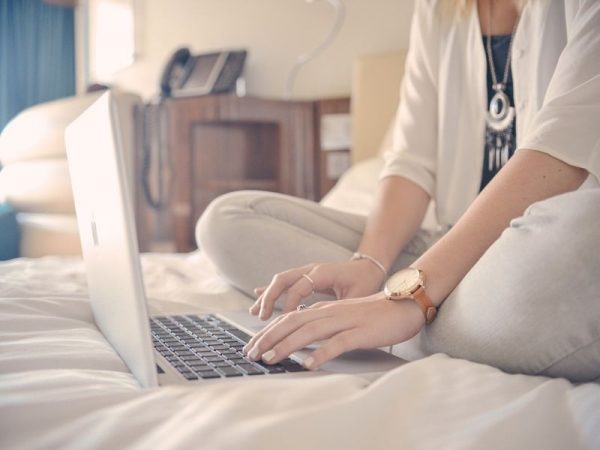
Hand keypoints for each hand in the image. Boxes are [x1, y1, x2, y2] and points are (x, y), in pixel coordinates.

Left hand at [243, 293, 424, 369]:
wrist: (404, 305)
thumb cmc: (373, 315)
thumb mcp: (342, 317)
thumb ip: (322, 325)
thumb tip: (300, 340)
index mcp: (324, 310)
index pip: (288, 319)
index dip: (268, 332)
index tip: (252, 346)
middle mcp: (330, 313)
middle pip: (292, 323)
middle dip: (268, 338)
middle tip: (251, 354)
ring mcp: (345, 321)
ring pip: (309, 331)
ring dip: (287, 345)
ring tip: (270, 359)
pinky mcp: (360, 332)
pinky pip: (338, 343)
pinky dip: (321, 353)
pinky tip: (309, 364)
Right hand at [250, 260, 385, 319]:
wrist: (369, 267)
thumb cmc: (365, 282)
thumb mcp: (357, 296)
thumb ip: (340, 308)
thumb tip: (326, 326)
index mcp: (323, 272)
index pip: (300, 287)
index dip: (290, 304)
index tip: (285, 321)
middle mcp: (311, 269)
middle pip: (283, 280)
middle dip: (270, 298)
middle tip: (261, 317)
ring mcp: (307, 271)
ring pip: (280, 281)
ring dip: (267, 296)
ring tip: (255, 313)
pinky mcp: (306, 277)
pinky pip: (284, 282)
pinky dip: (271, 291)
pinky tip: (258, 296)